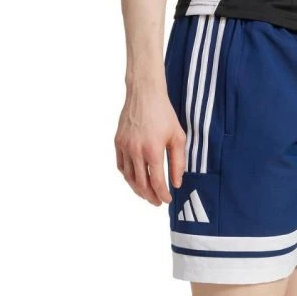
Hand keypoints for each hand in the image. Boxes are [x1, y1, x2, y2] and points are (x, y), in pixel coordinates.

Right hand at [114, 84, 185, 205]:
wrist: (144, 93)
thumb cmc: (164, 114)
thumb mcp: (178, 137)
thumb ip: (178, 162)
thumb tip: (176, 183)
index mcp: (153, 150)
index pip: (156, 182)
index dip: (162, 195)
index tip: (167, 200)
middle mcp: (136, 151)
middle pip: (141, 184)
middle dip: (150, 196)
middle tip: (156, 202)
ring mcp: (125, 147)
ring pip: (129, 177)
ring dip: (137, 190)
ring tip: (146, 195)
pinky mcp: (118, 142)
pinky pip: (121, 166)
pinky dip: (127, 176)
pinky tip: (135, 180)